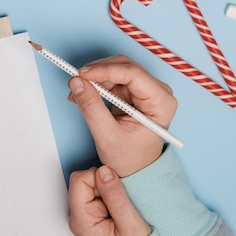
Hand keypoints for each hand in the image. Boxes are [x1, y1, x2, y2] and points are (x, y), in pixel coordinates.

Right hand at [68, 55, 176, 176]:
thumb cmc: (130, 158)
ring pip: (116, 69)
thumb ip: (91, 108)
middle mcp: (157, 91)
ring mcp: (145, 90)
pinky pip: (112, 77)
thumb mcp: (107, 136)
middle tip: (75, 82)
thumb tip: (77, 82)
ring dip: (94, 78)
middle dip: (97, 72)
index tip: (82, 74)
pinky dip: (96, 83)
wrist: (135, 169)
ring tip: (76, 93)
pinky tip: (84, 94)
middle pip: (124, 67)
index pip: (133, 73)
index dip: (105, 70)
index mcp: (161, 102)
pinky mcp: (133, 92)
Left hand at [68, 165, 150, 235]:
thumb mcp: (130, 224)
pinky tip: (120, 204)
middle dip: (104, 182)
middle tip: (120, 197)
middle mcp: (79, 216)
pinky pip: (98, 192)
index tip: (115, 184)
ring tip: (122, 203)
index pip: (79, 180)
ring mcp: (85, 214)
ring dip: (109, 188)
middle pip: (84, 181)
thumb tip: (104, 171)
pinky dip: (111, 193)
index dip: (99, 176)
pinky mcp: (93, 212)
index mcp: (82, 219)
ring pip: (92, 185)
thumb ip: (115, 197)